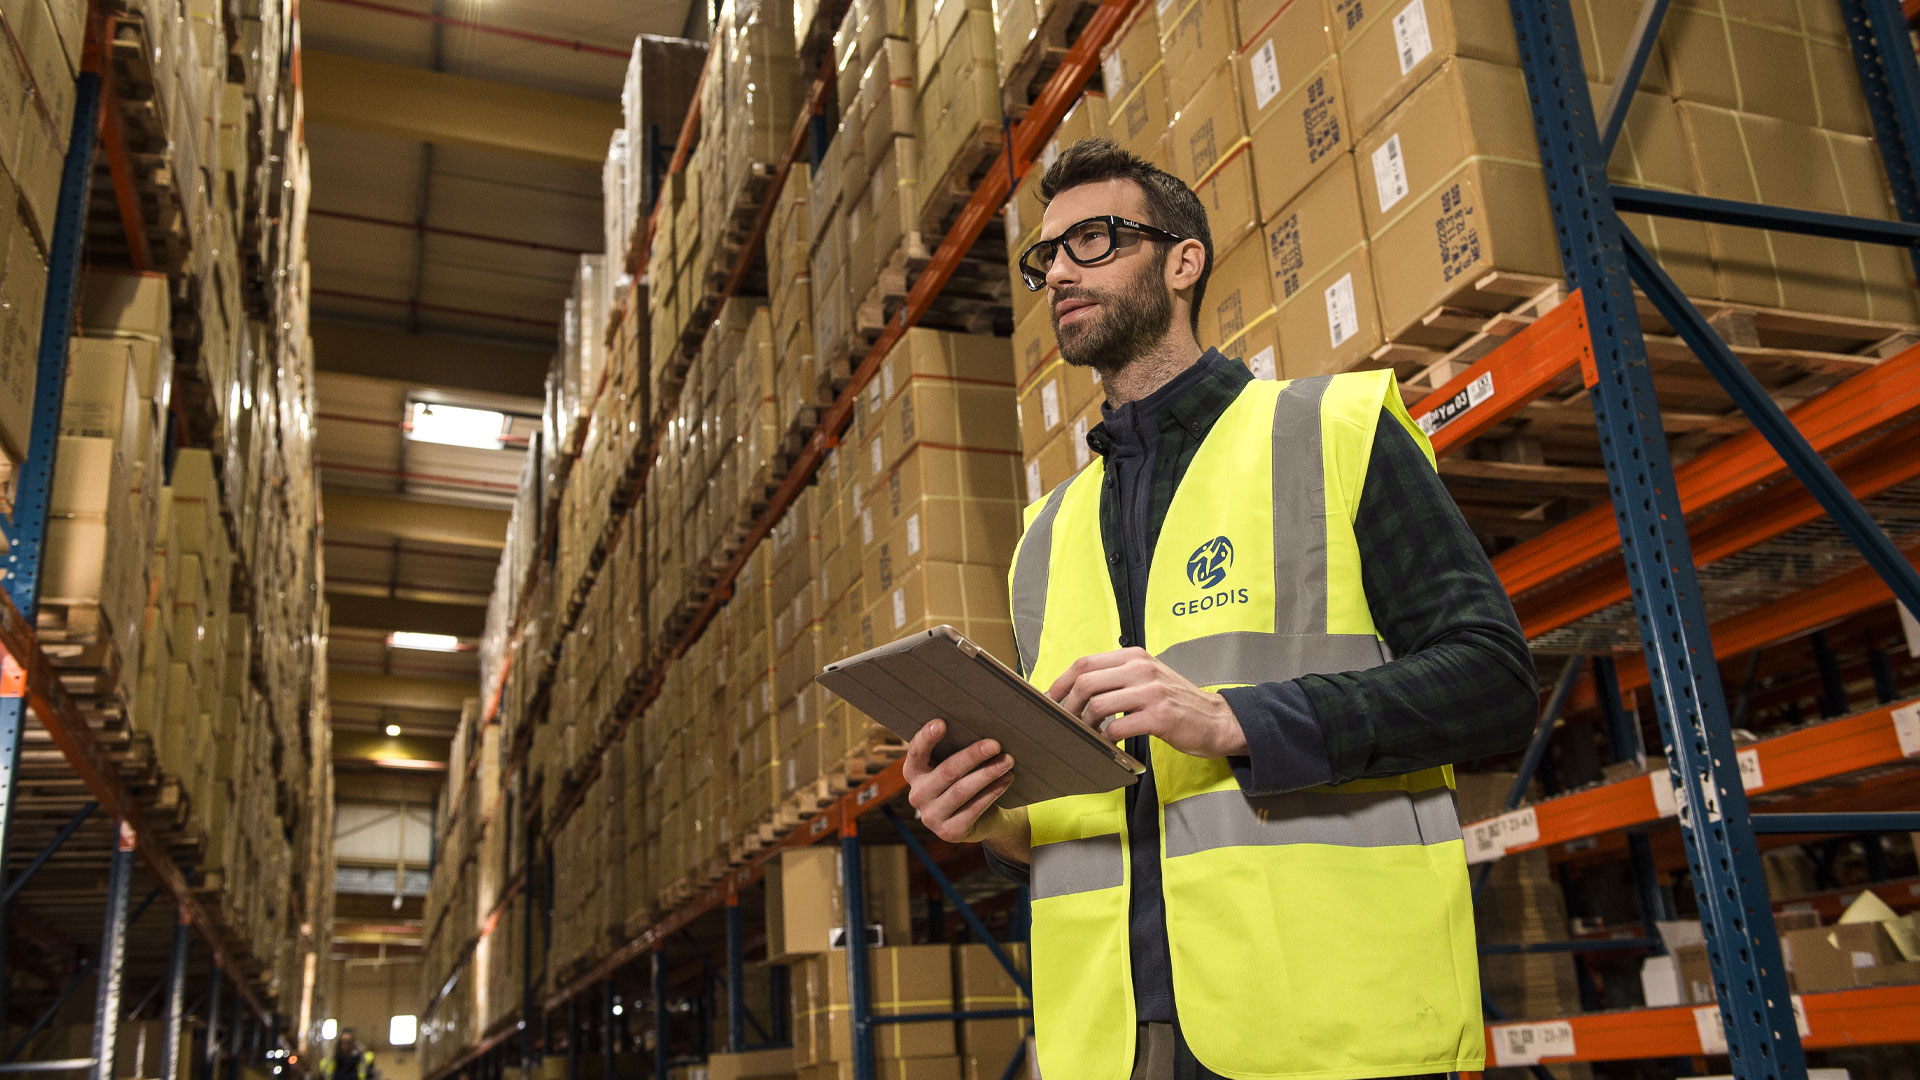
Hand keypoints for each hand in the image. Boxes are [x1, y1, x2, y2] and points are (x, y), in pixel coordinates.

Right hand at [903, 719, 1018, 844]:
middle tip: (995, 744)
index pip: (916, 752)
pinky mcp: (949, 832)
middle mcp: (917, 795)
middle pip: (947, 771)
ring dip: (987, 774)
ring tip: (1008, 761)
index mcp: (914, 772)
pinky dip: (992, 792)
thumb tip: (980, 727)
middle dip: (972, 755)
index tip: (941, 723)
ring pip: (962, 790)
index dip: (927, 737)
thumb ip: (955, 749)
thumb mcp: (954, 766)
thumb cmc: (965, 781)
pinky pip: (974, 808)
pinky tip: (1006, 779)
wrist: (979, 820)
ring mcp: (931, 816)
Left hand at [1049, 647, 1248, 757]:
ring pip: (1098, 705)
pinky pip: (1118, 727)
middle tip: (1066, 722)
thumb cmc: (1176, 702)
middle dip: (1068, 705)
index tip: (1050, 699)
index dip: (1061, 681)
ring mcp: (1151, 691)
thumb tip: (1076, 690)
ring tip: (1087, 734)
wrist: (1217, 719)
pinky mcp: (1160, 716)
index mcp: (1135, 656)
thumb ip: (1117, 678)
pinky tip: (1111, 742)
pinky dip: (1107, 738)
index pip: (1085, 662)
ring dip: (1085, 724)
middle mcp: (1142, 668)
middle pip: (1086, 682)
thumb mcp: (1147, 678)